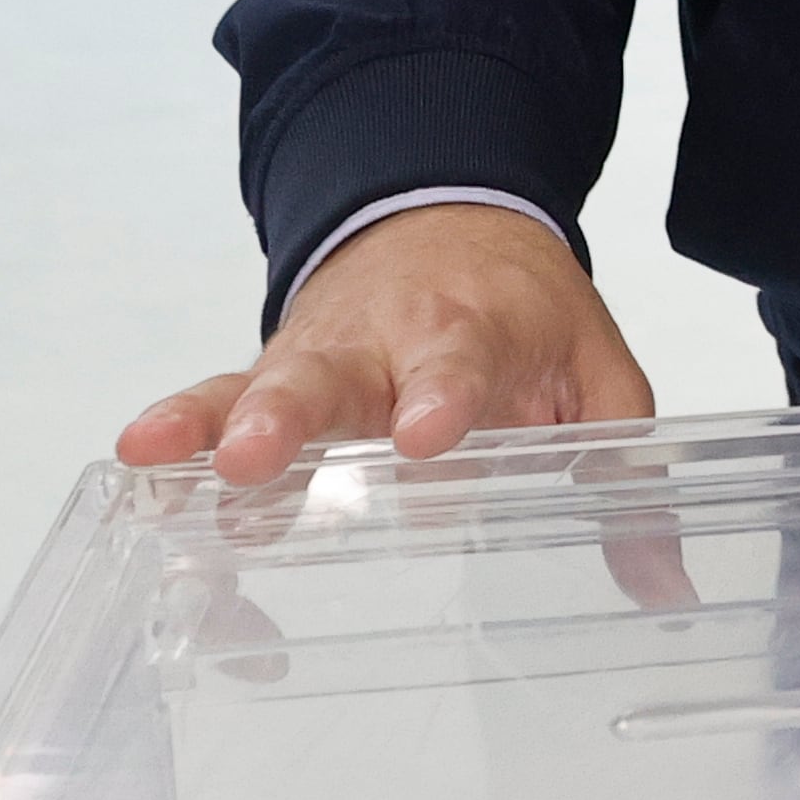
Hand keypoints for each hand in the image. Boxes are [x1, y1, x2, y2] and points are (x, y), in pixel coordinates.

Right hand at [118, 202, 656, 487]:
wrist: (449, 214)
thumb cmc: (525, 312)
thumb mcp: (598, 372)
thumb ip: (625, 471)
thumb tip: (665, 585)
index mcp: (472, 333)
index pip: (458, 367)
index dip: (442, 401)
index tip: (424, 438)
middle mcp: (380, 342)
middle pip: (331, 378)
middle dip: (288, 417)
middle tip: (248, 459)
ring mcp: (315, 356)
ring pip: (256, 385)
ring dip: (213, 424)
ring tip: (161, 458)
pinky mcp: (267, 375)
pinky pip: (216, 401)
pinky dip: (175, 430)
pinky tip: (133, 459)